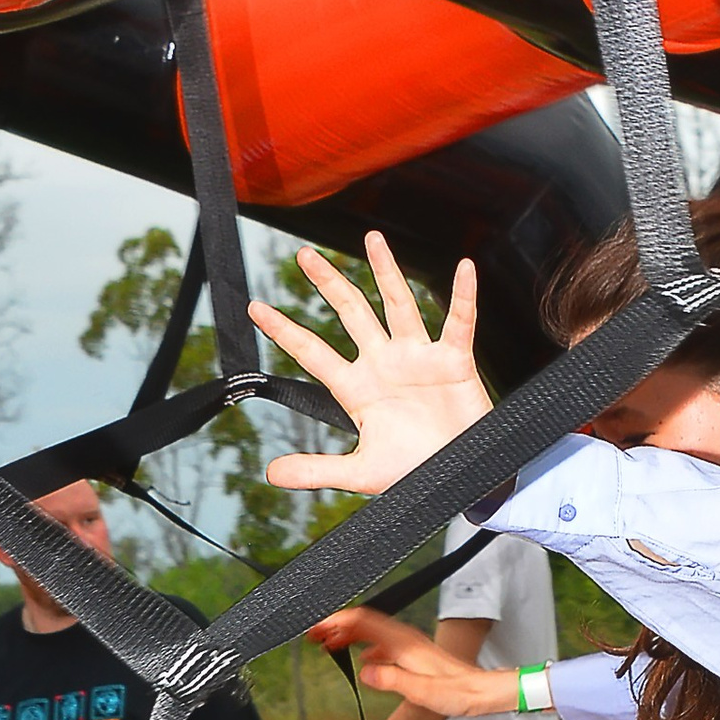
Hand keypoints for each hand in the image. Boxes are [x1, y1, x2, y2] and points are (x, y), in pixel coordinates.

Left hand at [256, 237, 489, 494]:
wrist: (462, 481)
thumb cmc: (416, 473)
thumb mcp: (361, 473)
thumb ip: (316, 470)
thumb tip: (271, 474)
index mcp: (357, 388)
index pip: (313, 351)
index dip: (285, 330)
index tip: (256, 308)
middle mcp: (384, 364)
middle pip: (351, 313)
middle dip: (328, 283)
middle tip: (305, 256)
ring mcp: (418, 359)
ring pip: (398, 304)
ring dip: (386, 271)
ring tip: (372, 239)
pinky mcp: (454, 362)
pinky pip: (459, 323)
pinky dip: (463, 297)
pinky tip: (463, 269)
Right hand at [310, 606, 516, 719]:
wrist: (479, 692)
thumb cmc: (457, 693)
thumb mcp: (422, 691)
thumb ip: (393, 680)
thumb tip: (366, 672)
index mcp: (404, 643)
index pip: (364, 621)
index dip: (338, 621)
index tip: (318, 628)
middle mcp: (405, 639)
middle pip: (364, 622)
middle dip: (337, 625)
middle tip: (314, 634)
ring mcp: (409, 645)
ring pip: (371, 631)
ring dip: (349, 634)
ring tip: (329, 643)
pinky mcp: (412, 654)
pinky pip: (381, 642)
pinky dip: (364, 645)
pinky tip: (362, 658)